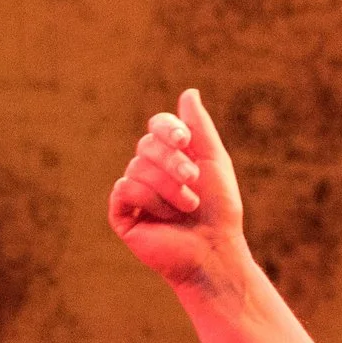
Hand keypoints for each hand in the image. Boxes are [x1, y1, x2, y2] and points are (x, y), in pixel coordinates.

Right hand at [108, 88, 248, 291]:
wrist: (214, 250)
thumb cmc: (219, 209)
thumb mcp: (214, 161)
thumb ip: (199, 127)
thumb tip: (189, 92)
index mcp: (170, 156)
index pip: (157, 126)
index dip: (167, 129)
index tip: (185, 140)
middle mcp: (149, 171)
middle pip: (146, 145)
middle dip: (173, 162)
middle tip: (193, 181)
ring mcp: (134, 193)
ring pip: (136, 167)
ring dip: (168, 188)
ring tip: (186, 208)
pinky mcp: (122, 214)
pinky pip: (123, 189)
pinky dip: (149, 200)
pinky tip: (164, 218)